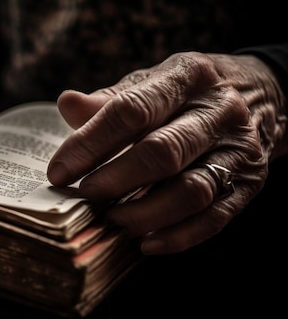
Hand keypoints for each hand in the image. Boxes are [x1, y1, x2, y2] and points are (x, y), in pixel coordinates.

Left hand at [47, 52, 286, 254]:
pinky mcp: (250, 181)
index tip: (59, 171)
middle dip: (116, 179)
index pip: (132, 111)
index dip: (90, 143)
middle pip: (162, 152)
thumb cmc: (185, 93)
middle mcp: (219, 110)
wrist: (259, 93)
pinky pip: (215, 217)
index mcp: (187, 75)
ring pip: (192, 190)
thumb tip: (67, 103)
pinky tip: (146, 243)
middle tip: (85, 195)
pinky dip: (178, 235)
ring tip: (112, 220)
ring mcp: (239, 148)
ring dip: (145, 212)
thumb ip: (110, 100)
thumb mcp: (150, 82)